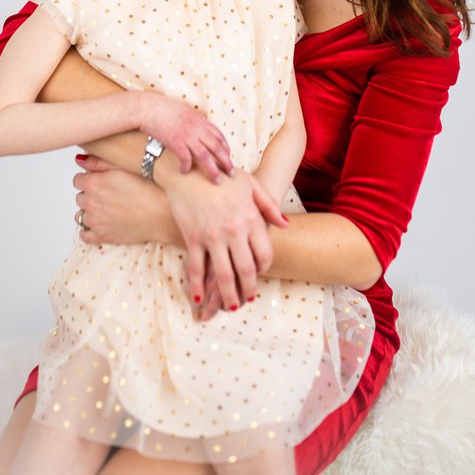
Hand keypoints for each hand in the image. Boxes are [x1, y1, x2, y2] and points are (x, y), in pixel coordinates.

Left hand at [73, 155, 177, 246]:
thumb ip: (98, 162)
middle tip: (108, 194)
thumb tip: (80, 160)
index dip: (89, 178)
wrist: (163, 214)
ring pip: (81, 215)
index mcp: (94, 183)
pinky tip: (102, 224)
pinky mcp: (102, 236)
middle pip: (80, 197)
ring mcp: (95, 221)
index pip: (78, 180)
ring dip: (90, 212)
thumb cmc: (149, 188)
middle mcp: (91, 202)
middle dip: (90, 195)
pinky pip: (84, 235)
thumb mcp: (124, 166)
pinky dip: (89, 230)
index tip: (100, 180)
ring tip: (108, 209)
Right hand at [139, 92, 233, 182]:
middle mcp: (197, 129)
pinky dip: (187, 167)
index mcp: (200, 121)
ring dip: (213, 170)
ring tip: (217, 180)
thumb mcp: (186, 111)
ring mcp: (187, 136)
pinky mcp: (175, 142)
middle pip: (217, 148)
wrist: (150, 108)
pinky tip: (185, 172)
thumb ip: (195, 120)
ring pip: (206, 156)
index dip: (226, 148)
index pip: (219, 136)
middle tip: (231, 173)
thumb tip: (201, 127)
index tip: (228, 157)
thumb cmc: (165, 109)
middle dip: (226, 162)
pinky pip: (185, 159)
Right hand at [159, 166, 287, 310]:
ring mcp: (212, 236)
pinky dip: (197, 286)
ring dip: (227, 296)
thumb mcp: (251, 184)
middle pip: (245, 271)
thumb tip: (285, 226)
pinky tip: (199, 297)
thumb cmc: (222, 175)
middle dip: (248, 290)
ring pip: (223, 275)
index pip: (264, 254)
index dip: (264, 268)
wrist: (189, 168)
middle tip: (247, 300)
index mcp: (251, 218)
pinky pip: (196, 268)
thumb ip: (269, 206)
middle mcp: (234, 230)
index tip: (259, 273)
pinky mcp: (192, 238)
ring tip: (230, 307)